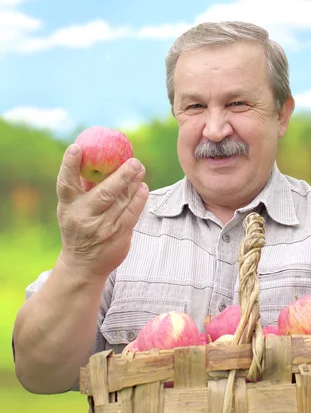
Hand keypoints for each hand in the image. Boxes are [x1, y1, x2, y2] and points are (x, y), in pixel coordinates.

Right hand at [56, 143, 148, 277]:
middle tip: (133, 160)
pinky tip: (143, 188)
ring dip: (134, 183)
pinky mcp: (118, 235)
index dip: (69, 165)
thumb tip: (96, 156)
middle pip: (105, 193)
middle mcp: (84, 217)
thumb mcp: (72, 209)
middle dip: (121, 175)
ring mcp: (102, 228)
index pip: (66, 183)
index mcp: (68, 207)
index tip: (76, 147)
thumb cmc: (78, 226)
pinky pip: (132, 213)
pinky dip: (139, 198)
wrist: (83, 265)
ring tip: (140, 169)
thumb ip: (82, 187)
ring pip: (122, 201)